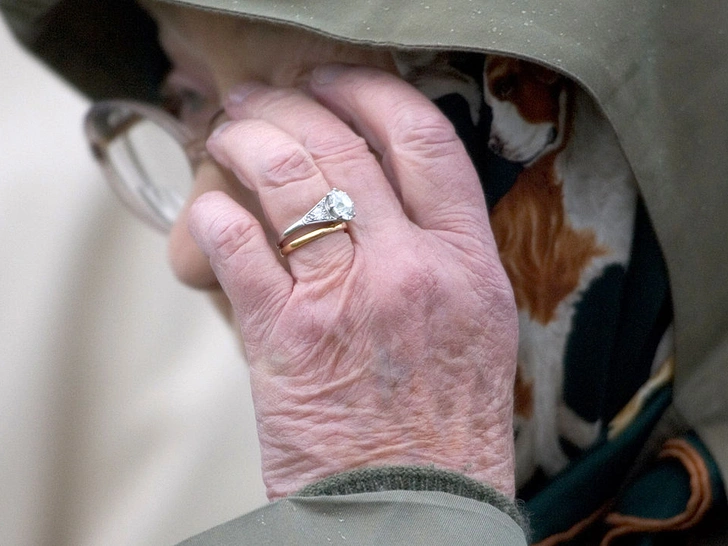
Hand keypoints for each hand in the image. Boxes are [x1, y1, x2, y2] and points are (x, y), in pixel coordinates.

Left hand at [188, 65, 517, 498]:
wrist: (414, 508)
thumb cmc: (442, 423)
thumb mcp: (472, 324)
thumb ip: (435, 253)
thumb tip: (372, 192)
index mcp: (469, 262)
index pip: (426, 139)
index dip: (373, 92)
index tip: (336, 82)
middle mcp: (414, 268)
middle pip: (345, 143)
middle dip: (291, 105)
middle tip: (261, 102)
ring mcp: (350, 298)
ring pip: (287, 176)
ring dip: (246, 142)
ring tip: (228, 134)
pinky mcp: (288, 338)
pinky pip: (237, 246)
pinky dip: (212, 217)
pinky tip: (208, 212)